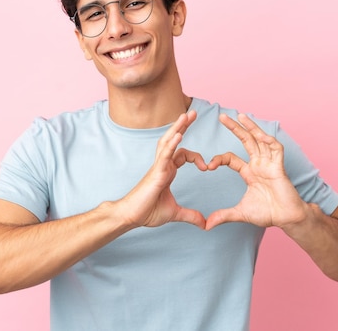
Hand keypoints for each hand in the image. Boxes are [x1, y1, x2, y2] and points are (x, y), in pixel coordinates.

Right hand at [120, 110, 207, 228]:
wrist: (131, 217)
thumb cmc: (147, 211)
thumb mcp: (174, 213)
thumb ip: (190, 215)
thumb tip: (204, 223)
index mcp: (167, 171)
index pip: (183, 154)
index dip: (197, 157)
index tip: (207, 168)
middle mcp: (162, 165)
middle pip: (173, 139)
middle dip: (183, 125)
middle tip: (192, 112)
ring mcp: (158, 167)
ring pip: (168, 142)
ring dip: (177, 128)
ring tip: (186, 115)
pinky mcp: (155, 173)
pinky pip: (164, 155)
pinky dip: (172, 144)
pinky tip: (179, 135)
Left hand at [205, 113, 307, 229]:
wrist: (287, 219)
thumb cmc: (268, 213)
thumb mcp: (240, 213)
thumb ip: (223, 216)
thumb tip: (206, 225)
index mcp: (249, 172)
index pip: (232, 158)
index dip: (220, 159)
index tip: (208, 166)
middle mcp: (259, 164)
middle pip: (246, 141)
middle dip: (235, 128)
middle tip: (222, 116)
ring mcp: (270, 164)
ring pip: (260, 140)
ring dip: (251, 127)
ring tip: (241, 115)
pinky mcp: (280, 167)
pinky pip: (276, 149)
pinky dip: (269, 141)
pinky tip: (260, 135)